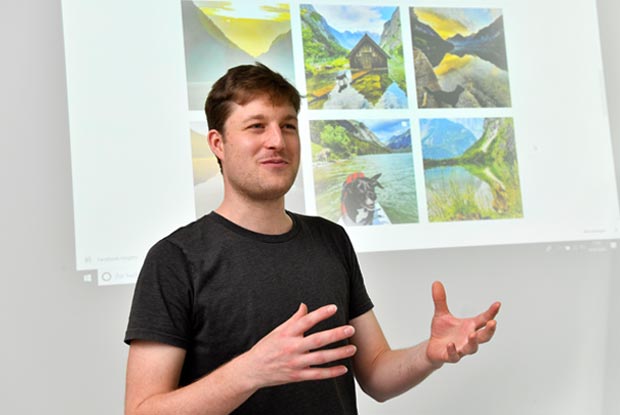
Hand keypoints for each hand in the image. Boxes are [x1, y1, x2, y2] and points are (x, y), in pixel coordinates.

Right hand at [241, 303, 356, 388]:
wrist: (252, 370)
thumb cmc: (266, 348)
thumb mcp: (278, 331)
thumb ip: (294, 319)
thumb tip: (304, 306)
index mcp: (287, 334)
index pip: (306, 321)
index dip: (320, 314)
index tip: (334, 307)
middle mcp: (292, 348)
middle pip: (317, 340)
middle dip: (335, 334)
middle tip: (350, 329)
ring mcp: (295, 363)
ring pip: (321, 358)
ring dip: (338, 353)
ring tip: (352, 348)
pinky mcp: (297, 376)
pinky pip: (317, 374)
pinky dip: (331, 372)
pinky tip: (343, 368)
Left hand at [426, 281, 499, 365]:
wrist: (433, 349)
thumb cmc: (442, 332)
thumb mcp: (441, 314)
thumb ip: (440, 300)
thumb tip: (436, 282)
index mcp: (470, 327)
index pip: (483, 319)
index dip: (491, 312)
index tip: (497, 304)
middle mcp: (468, 338)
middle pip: (484, 336)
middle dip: (489, 331)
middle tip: (493, 323)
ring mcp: (461, 349)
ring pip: (472, 348)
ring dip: (473, 342)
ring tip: (472, 335)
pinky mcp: (450, 356)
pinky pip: (454, 356)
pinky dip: (453, 350)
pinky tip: (451, 345)